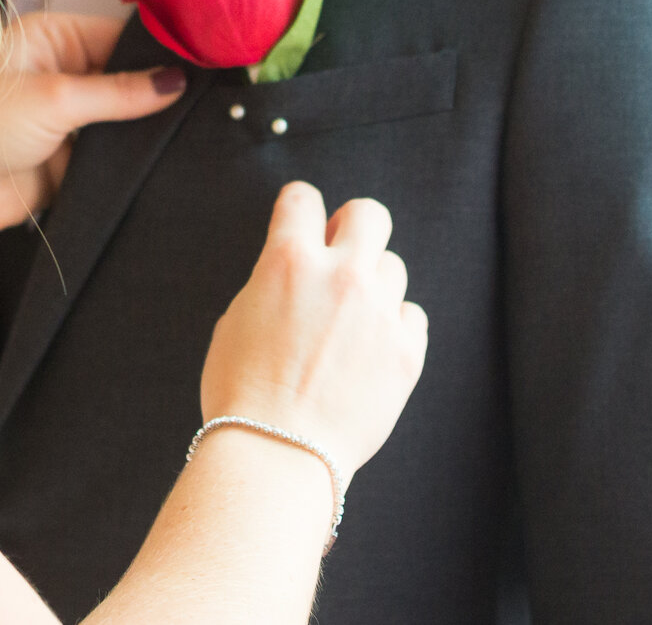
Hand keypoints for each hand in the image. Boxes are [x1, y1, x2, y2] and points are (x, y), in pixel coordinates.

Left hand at [0, 11, 186, 243]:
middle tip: (203, 101)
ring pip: (121, 118)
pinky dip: (128, 159)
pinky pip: (111, 154)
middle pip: (124, 76)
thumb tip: (173, 80)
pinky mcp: (68, 156)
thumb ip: (119, 91)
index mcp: (49, 37)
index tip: (201, 64)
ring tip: (188, 132)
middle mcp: (58, 71)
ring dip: (141, 129)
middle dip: (154, 92)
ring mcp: (64, 116)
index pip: (118, 34)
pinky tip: (159, 161)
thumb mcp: (56, 99)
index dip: (157, 51)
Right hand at [200, 182, 429, 476]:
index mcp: (288, 260)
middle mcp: (340, 276)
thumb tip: (298, 272)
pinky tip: (370, 351)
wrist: (276, 453)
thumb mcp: (238, 318)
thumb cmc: (242, 392)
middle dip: (352, 229)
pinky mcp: (407, 352)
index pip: (303, 198)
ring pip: (392, 267)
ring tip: (349, 324)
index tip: (302, 226)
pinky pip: (413, 315)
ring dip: (372, 286)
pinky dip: (394, 327)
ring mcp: (379, 313)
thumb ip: (273, 282)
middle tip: (338, 259)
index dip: (299, 209)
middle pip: (369, 215)